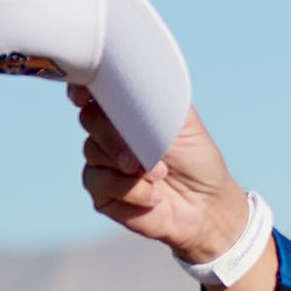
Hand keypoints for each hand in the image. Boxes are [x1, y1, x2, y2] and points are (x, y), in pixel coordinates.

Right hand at [75, 88, 270, 290]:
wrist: (207, 205)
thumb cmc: (197, 159)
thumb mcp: (183, 122)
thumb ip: (156, 99)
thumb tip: (130, 86)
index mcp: (126, 113)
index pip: (92, 92)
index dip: (83, 89)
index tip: (86, 95)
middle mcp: (108, 135)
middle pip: (89, 119)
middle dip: (116, 134)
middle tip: (146, 151)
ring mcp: (101, 163)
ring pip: (92, 151)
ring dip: (130, 165)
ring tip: (161, 174)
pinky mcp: (101, 193)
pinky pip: (100, 183)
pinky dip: (131, 190)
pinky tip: (154, 196)